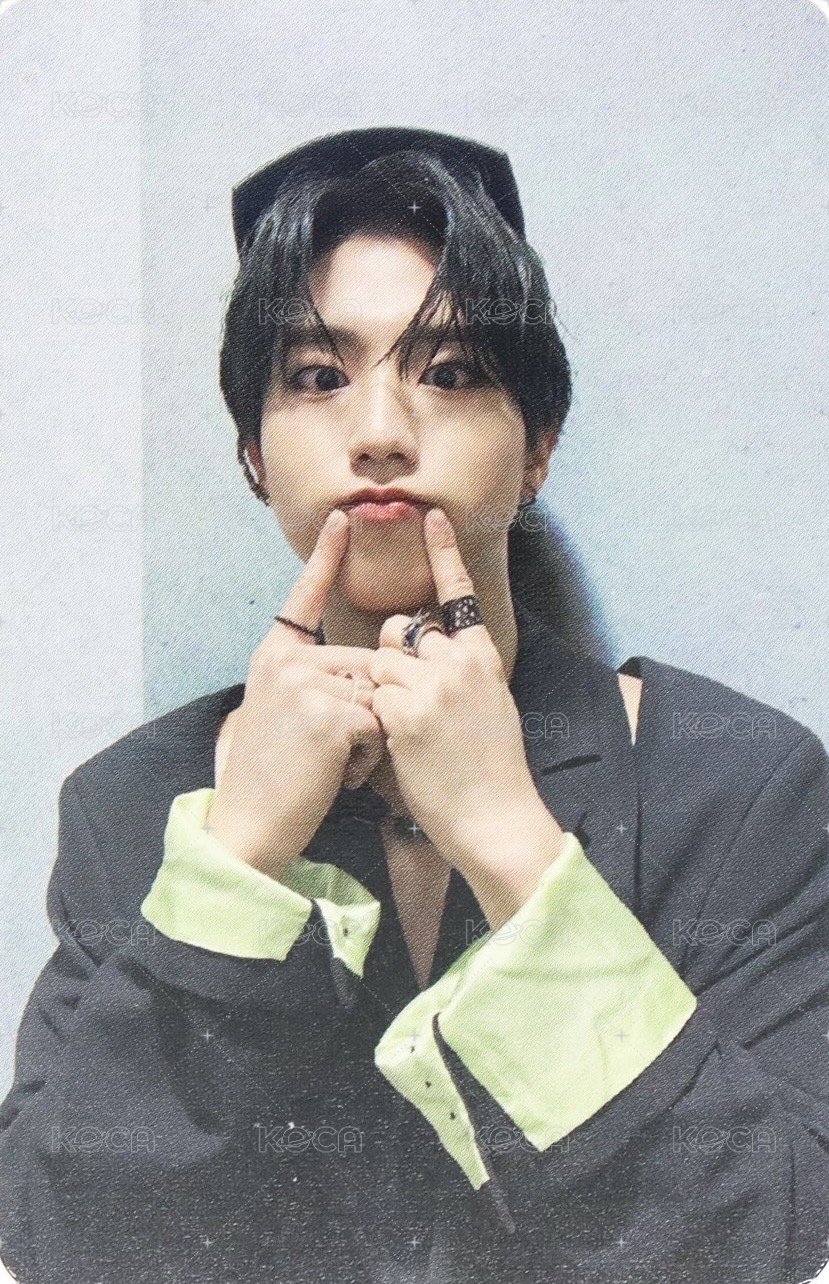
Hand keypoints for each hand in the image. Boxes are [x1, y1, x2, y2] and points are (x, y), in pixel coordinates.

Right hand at [206, 509, 383, 877]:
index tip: (342, 518)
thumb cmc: (272, 779)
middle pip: (366, 663)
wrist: (250, 826)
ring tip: (332, 765)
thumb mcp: (280, 713)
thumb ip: (310, 681)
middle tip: (329, 753)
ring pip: (379, 694)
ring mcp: (307, 684)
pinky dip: (370, 757)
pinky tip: (336, 776)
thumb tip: (367, 668)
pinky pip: (381, 724)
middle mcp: (287, 662)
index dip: (326, 558)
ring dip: (371, 736)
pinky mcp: (330, 714)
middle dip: (368, 710)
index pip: (304, 599)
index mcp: (273, 657)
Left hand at [368, 508, 566, 925]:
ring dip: (380, 693)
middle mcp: (459, 662)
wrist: (496, 816)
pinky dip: (376, 722)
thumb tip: (431, 654)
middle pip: (401, 632)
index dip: (444, 554)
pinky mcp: (406, 711)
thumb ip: (463, 674)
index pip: (459, 596)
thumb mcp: (492, 707)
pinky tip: (401, 747)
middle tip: (407, 701)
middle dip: (392, 659)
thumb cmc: (493, 770)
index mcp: (483, 658)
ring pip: (380, 664)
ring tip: (408, 732)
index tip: (431, 517)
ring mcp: (432, 685)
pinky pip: (373, 698)